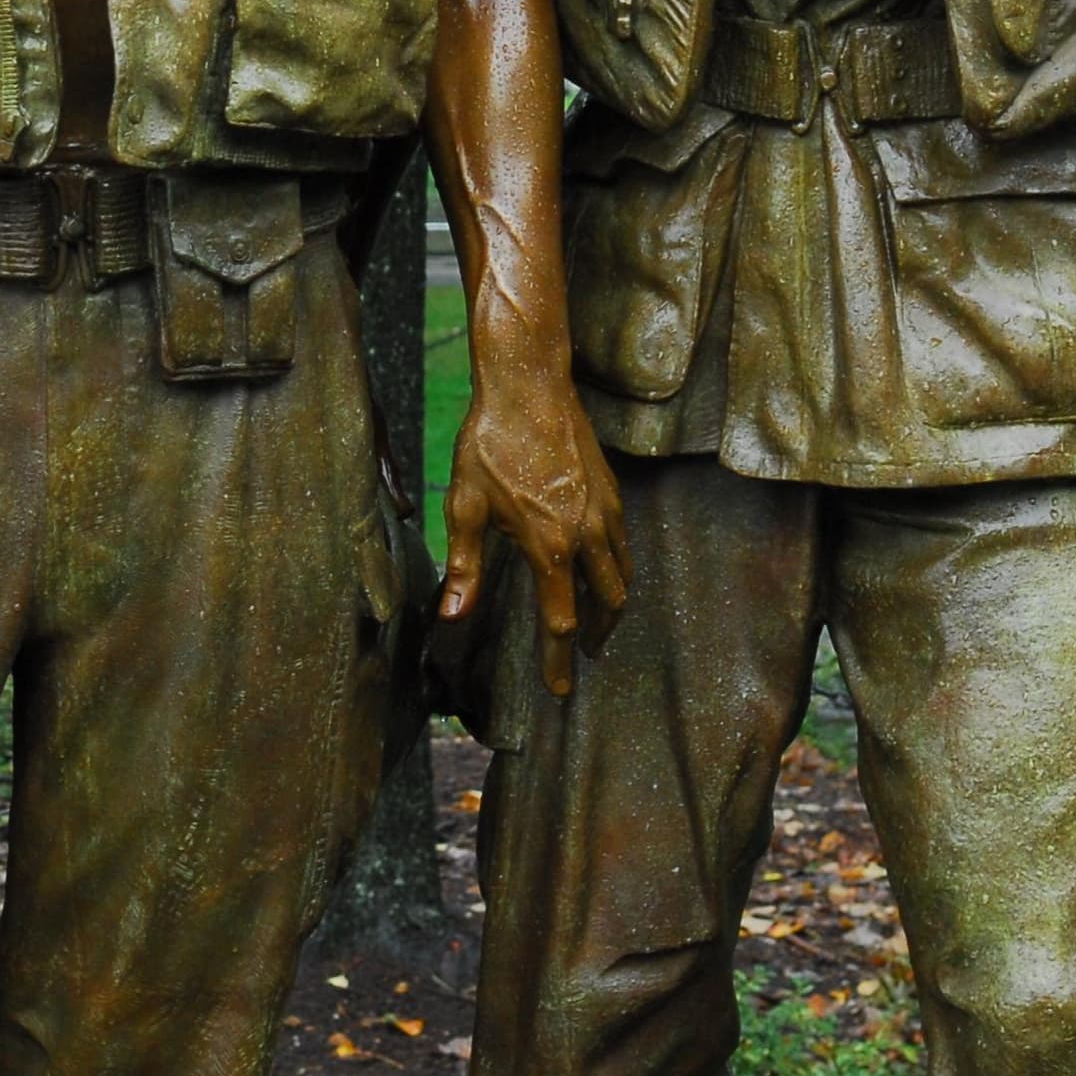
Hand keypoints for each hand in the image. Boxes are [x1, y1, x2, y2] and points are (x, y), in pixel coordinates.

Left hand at [440, 372, 630, 698]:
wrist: (529, 386)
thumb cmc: (491, 444)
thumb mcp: (466, 506)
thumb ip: (463, 566)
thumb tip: (452, 616)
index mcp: (550, 546)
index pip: (561, 620)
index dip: (559, 661)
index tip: (560, 689)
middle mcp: (587, 534)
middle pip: (607, 605)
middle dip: (597, 636)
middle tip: (583, 656)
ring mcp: (606, 511)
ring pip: (622, 575)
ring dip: (612, 605)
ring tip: (596, 621)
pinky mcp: (612, 491)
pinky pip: (623, 544)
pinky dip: (616, 569)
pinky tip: (597, 568)